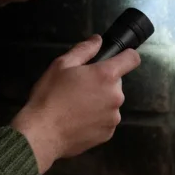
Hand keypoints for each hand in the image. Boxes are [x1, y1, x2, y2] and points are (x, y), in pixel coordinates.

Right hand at [11, 35, 140, 174]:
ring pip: (111, 103)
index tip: (117, 59)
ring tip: (76, 107)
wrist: (42, 133)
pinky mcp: (108, 133)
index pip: (131, 59)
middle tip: (79, 87)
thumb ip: (84, 50)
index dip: (126, 55)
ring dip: (99, 102)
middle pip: (116, 83)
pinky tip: (78, 120)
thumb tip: (98, 40)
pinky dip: (96, 119)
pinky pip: (106, 120)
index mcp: (106, 75)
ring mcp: (113, 117)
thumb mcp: (61, 65)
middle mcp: (116, 96)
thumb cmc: (50, 96)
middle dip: (102, 83)